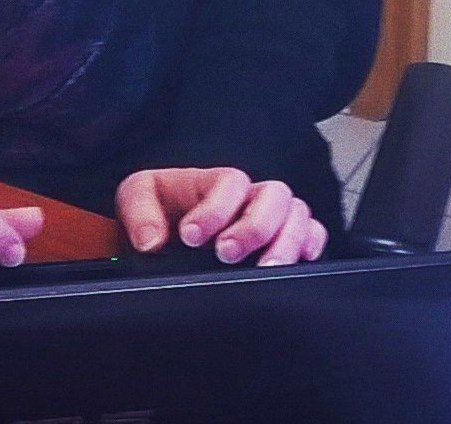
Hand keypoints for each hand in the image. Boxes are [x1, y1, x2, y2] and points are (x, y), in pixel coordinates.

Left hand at [116, 166, 326, 265]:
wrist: (163, 234)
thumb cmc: (156, 210)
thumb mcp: (136, 199)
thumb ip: (140, 213)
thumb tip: (151, 241)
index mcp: (213, 181)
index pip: (230, 182)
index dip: (215, 208)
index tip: (191, 236)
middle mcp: (249, 196)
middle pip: (274, 196)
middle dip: (255, 226)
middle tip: (227, 254)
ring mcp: (271, 218)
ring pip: (299, 215)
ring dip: (287, 241)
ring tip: (265, 270)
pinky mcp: (285, 242)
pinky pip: (314, 235)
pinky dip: (312, 246)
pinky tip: (297, 264)